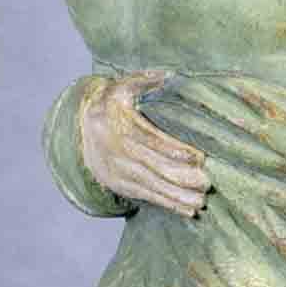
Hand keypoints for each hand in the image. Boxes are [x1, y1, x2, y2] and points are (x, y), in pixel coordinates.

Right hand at [79, 70, 209, 216]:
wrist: (79, 129)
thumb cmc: (111, 104)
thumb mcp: (122, 87)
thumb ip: (144, 81)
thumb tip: (167, 75)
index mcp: (120, 124)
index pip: (151, 140)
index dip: (174, 150)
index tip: (199, 158)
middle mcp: (117, 150)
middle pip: (153, 167)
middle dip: (180, 178)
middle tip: (206, 183)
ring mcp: (118, 170)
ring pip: (151, 185)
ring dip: (176, 196)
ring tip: (200, 202)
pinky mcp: (120, 184)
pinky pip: (146, 196)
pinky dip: (168, 204)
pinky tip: (187, 210)